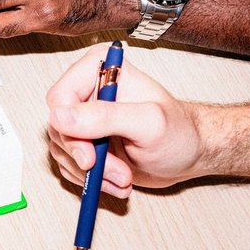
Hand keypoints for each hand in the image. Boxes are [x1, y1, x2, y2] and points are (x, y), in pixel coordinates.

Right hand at [45, 45, 212, 197]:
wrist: (190, 155)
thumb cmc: (180, 133)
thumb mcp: (148, 123)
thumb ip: (105, 116)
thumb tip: (59, 115)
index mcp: (100, 68)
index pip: (60, 97)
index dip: (70, 130)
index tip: (90, 156)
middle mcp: (87, 89)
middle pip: (58, 127)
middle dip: (88, 158)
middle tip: (117, 172)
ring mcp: (83, 117)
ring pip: (61, 150)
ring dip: (92, 173)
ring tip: (123, 177)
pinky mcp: (83, 140)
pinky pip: (68, 164)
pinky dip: (91, 180)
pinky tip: (116, 180)